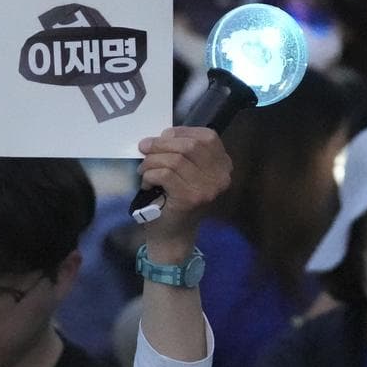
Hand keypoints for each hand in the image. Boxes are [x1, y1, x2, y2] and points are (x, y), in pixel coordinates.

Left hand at [136, 127, 231, 253]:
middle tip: (143, 148)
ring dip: (152, 161)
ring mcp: (207, 188)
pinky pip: (165, 174)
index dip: (181, 132)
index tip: (162, 137)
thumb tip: (162, 134)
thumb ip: (181, 151)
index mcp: (223, 165)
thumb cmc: (175, 199)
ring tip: (144, 170)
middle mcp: (221, 176)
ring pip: (175, 159)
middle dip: (161, 144)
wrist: (172, 234)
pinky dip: (150, 175)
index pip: (207, 136)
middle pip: (190, 145)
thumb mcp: (184, 171)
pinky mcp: (190, 198)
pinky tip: (147, 184)